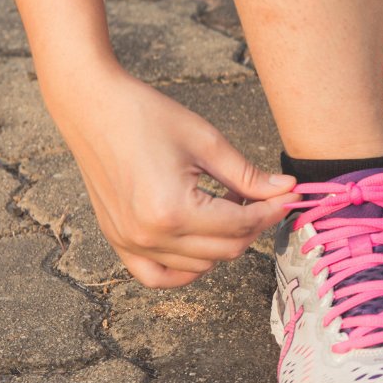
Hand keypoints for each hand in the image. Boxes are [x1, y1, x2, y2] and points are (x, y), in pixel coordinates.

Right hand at [47, 65, 297, 288]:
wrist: (92, 107)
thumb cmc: (146, 116)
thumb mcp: (207, 142)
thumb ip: (249, 175)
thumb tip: (287, 190)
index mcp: (173, 210)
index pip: (241, 225)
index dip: (272, 211)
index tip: (289, 196)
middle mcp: (149, 236)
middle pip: (225, 250)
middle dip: (253, 225)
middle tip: (261, 196)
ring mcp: (130, 243)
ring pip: (200, 265)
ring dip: (223, 241)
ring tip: (224, 204)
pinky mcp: (118, 241)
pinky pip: (158, 276)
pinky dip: (186, 268)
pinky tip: (201, 242)